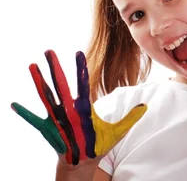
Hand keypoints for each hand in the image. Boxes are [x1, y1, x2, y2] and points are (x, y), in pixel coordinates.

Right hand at [11, 50, 146, 164]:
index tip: (78, 52)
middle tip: (49, 50)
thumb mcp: (118, 131)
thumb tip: (146, 106)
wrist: (84, 161)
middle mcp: (69, 110)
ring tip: (32, 66)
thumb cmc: (98, 145)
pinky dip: (25, 114)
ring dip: (39, 83)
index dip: (80, 69)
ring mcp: (58, 119)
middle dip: (56, 68)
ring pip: (47, 97)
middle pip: (62, 85)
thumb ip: (131, 118)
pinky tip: (14, 104)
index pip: (82, 84)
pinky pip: (34, 121)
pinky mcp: (50, 130)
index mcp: (85, 108)